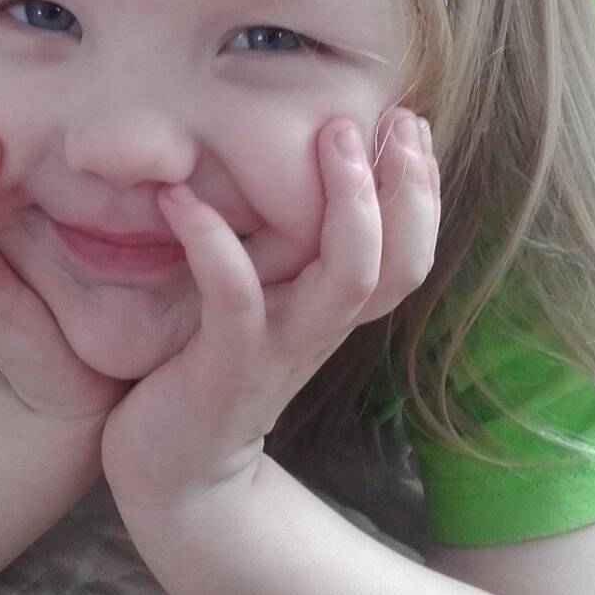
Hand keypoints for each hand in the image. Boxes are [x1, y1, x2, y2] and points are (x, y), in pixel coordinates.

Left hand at [100, 109, 439, 511]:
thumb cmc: (209, 371)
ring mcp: (278, 349)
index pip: (407, 254)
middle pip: (397, 262)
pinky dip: (214, 243)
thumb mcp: (260, 307)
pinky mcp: (224, 367)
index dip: (422, 193)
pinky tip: (180, 198)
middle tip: (387, 119)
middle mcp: (319, 329)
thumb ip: (281, 257)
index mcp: (331, 312)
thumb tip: (283, 172)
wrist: (173, 475)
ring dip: (347, 204)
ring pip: (347, 277)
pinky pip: (236, 299)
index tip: (409, 123)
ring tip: (328, 135)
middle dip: (405, 186)